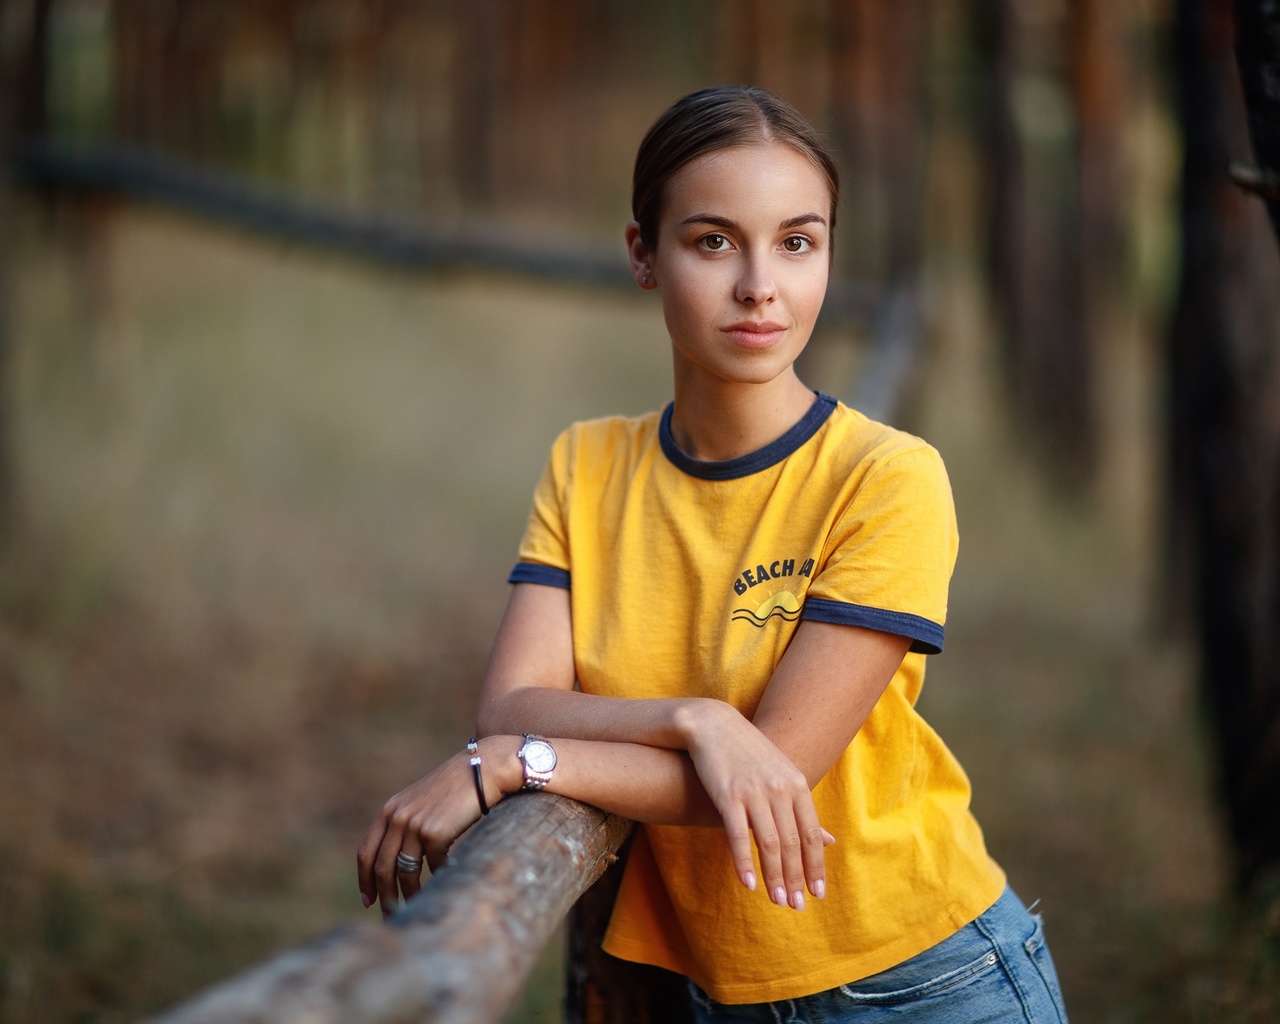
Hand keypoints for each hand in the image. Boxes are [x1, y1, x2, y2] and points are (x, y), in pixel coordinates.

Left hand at [355, 736, 512, 916]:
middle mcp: (397, 817)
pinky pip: (433, 865)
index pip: (366, 851)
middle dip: (384, 894)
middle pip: (381, 866)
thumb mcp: (422, 803)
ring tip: (414, 906)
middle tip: (389, 914)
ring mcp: (414, 824)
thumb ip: (407, 825)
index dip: (365, 879)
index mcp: (390, 810)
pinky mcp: (434, 832)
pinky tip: (443, 880)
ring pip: (404, 871)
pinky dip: (438, 876)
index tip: (368, 899)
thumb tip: (400, 864)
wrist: (482, 771)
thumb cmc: (456, 788)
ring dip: (408, 893)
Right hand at [679, 700, 831, 910]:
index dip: (815, 867)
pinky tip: (748, 883)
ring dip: (774, 876)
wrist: (712, 724)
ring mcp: (753, 791)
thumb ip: (803, 809)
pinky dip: (744, 862)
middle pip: (793, 843)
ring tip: (777, 901)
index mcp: (797, 784)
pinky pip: (738, 835)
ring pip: (769, 843)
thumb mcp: (783, 776)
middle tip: (796, 906)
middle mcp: (779, 788)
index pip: (812, 835)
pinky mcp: (727, 794)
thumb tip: (830, 840)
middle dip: (796, 878)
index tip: (817, 894)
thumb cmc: (749, 754)